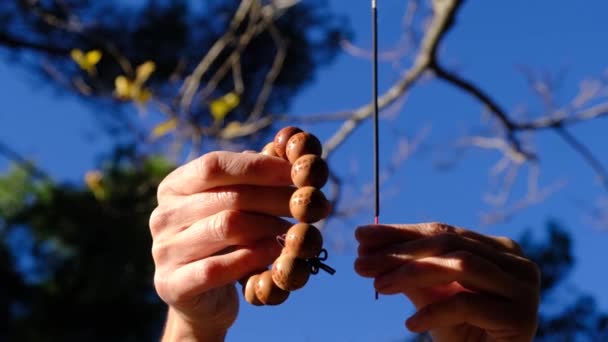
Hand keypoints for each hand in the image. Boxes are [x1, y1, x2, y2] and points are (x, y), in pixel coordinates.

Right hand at [149, 151, 293, 340]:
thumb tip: (291, 146)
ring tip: (294, 230)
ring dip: (269, 226)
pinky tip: (274, 253)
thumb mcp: (234, 206)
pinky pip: (217, 267)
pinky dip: (252, 257)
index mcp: (174, 187)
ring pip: (226, 227)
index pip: (215, 165)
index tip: (294, 171)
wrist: (203, 299)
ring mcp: (163, 250)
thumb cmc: (225, 243)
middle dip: (274, 198)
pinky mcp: (171, 284)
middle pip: (227, 197)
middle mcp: (162, 215)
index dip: (258, 166)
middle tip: (306, 204)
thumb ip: (253, 178)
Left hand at [355, 222, 539, 341]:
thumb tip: (364, 244)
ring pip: (461, 266)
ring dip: (412, 273)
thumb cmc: (460, 330)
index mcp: (498, 248)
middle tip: (361, 263)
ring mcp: (524, 289)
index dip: (400, 233)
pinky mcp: (522, 318)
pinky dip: (434, 312)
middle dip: (400, 253)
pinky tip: (410, 324)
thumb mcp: (430, 293)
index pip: (443, 231)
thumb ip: (406, 267)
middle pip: (449, 245)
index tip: (360, 238)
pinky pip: (468, 304)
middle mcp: (517, 262)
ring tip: (378, 286)